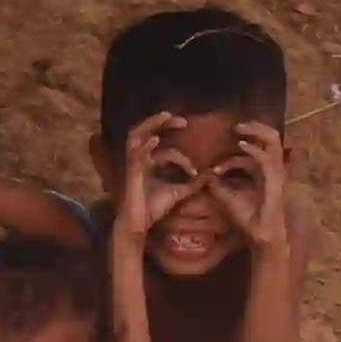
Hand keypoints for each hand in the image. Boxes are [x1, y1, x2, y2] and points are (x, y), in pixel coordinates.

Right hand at [116, 111, 201, 241]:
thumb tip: (209, 176)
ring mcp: (134, 164)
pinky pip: (135, 155)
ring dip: (150, 124)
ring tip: (166, 117)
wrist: (139, 224)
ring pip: (135, 136)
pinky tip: (155, 141)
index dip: (183, 156)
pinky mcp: (131, 173)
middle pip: (145, 131)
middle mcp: (140, 159)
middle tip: (182, 121)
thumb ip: (192, 184)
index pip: (167, 149)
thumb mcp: (178, 193)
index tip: (196, 170)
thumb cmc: (154, 208)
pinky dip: (144, 147)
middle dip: (162, 122)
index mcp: (149, 163)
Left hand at [209, 122, 288, 252]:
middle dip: (254, 128)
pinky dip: (253, 150)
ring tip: (239, 129)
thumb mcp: (228, 200)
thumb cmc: (248, 220)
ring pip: (273, 142)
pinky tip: (240, 146)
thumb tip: (205, 176)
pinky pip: (266, 159)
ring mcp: (276, 173)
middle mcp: (272, 169)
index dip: (233, 156)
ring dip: (255, 132)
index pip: (254, 153)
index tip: (214, 168)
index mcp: (263, 173)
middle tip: (236, 125)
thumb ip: (218, 187)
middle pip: (270, 138)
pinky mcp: (275, 180)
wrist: (261, 236)